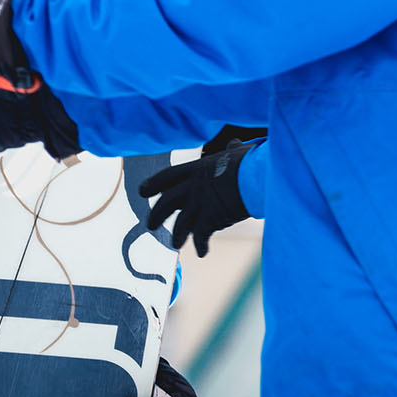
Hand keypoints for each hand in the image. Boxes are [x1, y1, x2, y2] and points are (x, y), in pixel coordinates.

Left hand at [137, 136, 259, 256]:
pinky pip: (201, 236)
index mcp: (195, 169)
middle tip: (150, 225)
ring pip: (180, 223)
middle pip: (165, 203)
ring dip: (177, 235)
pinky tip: (202, 252)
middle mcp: (192, 187)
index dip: (152, 184)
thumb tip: (234, 143)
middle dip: (156, 215)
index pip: (166, 177)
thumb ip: (231, 150)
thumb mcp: (237, 153)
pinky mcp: (210, 218)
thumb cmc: (248, 162)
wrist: (254, 177)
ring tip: (175, 244)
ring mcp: (199, 204)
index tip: (142, 191)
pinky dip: (201, 246)